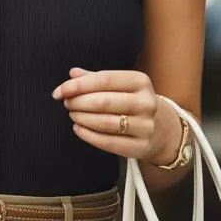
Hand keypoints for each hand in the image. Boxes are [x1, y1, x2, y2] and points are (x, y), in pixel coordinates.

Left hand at [51, 67, 180, 161]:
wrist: (161, 128)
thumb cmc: (133, 101)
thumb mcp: (121, 85)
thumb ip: (95, 78)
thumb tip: (72, 74)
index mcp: (140, 81)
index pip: (103, 79)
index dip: (77, 85)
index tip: (59, 91)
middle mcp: (146, 102)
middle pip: (103, 101)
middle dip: (78, 102)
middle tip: (67, 103)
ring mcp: (145, 126)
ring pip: (105, 122)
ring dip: (81, 118)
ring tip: (72, 114)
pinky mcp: (140, 146)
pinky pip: (108, 142)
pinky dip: (88, 135)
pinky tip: (78, 128)